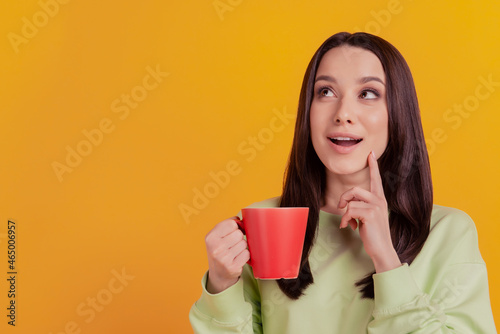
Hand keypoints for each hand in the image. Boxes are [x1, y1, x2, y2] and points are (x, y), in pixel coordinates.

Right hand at [205, 217, 249, 293]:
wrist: (218, 274)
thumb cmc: (220, 249)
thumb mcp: (217, 236)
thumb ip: (228, 224)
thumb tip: (242, 220)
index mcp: (210, 237)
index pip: (231, 224)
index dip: (235, 227)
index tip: (233, 232)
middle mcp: (215, 248)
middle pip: (239, 234)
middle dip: (238, 238)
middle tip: (232, 245)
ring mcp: (223, 259)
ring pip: (244, 243)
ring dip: (242, 247)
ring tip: (234, 252)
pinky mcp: (232, 267)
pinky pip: (247, 254)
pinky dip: (245, 255)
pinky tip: (237, 258)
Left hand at [338, 151, 400, 272]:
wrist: (382, 249)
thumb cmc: (373, 234)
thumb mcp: (367, 216)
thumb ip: (361, 206)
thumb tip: (347, 204)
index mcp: (380, 199)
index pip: (376, 179)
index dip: (373, 166)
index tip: (370, 153)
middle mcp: (379, 200)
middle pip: (354, 189)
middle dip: (343, 199)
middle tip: (341, 209)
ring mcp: (376, 206)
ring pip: (350, 200)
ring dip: (344, 213)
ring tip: (347, 222)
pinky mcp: (370, 214)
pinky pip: (349, 210)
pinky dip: (344, 219)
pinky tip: (348, 227)